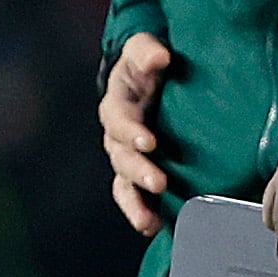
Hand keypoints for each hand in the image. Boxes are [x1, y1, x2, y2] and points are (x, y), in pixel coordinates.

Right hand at [99, 31, 175, 232]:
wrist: (153, 77)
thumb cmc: (150, 63)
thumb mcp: (145, 49)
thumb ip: (147, 50)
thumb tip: (159, 58)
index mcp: (118, 103)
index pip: (118, 118)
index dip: (131, 131)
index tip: (150, 142)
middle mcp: (118, 134)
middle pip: (121, 156)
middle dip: (139, 170)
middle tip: (159, 182)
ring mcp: (126, 156)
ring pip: (123, 183)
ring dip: (136, 201)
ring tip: (150, 219)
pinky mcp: (138, 174)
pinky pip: (133, 198)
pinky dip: (141, 213)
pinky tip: (154, 226)